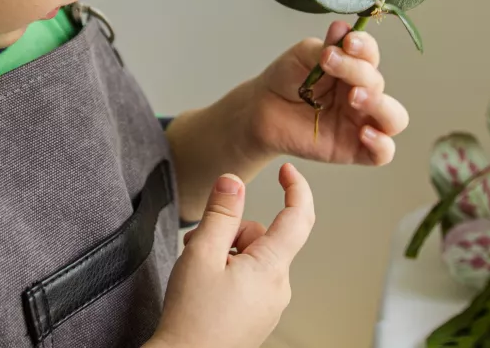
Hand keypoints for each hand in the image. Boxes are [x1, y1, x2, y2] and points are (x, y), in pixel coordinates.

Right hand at [147, 164, 314, 347]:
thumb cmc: (191, 318)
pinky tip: (206, 285)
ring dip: (227, 252)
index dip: (296, 188)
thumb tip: (234, 181)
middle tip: (201, 243)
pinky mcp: (258, 316)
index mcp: (271, 269)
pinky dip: (230, 272)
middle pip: (264, 237)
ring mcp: (269, 305)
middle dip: (233, 231)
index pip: (298, 217)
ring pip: (255, 258)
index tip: (287, 170)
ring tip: (199, 269)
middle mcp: (278, 288)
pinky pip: (251, 279)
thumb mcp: (201, 253)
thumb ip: (220, 213)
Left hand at [248, 20, 409, 166]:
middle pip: (378, 83)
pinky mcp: (355, 149)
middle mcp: (364, 93)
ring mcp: (361, 122)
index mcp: (354, 68)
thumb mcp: (303, 56)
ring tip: (353, 96)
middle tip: (331, 64)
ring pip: (394, 118)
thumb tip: (342, 27)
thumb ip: (326, 46)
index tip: (347, 41)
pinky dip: (381, 144)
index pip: (370, 55)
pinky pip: (382, 153)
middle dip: (358, 72)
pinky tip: (364, 133)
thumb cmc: (286, 80)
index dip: (364, 47)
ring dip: (378, 104)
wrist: (262, 109)